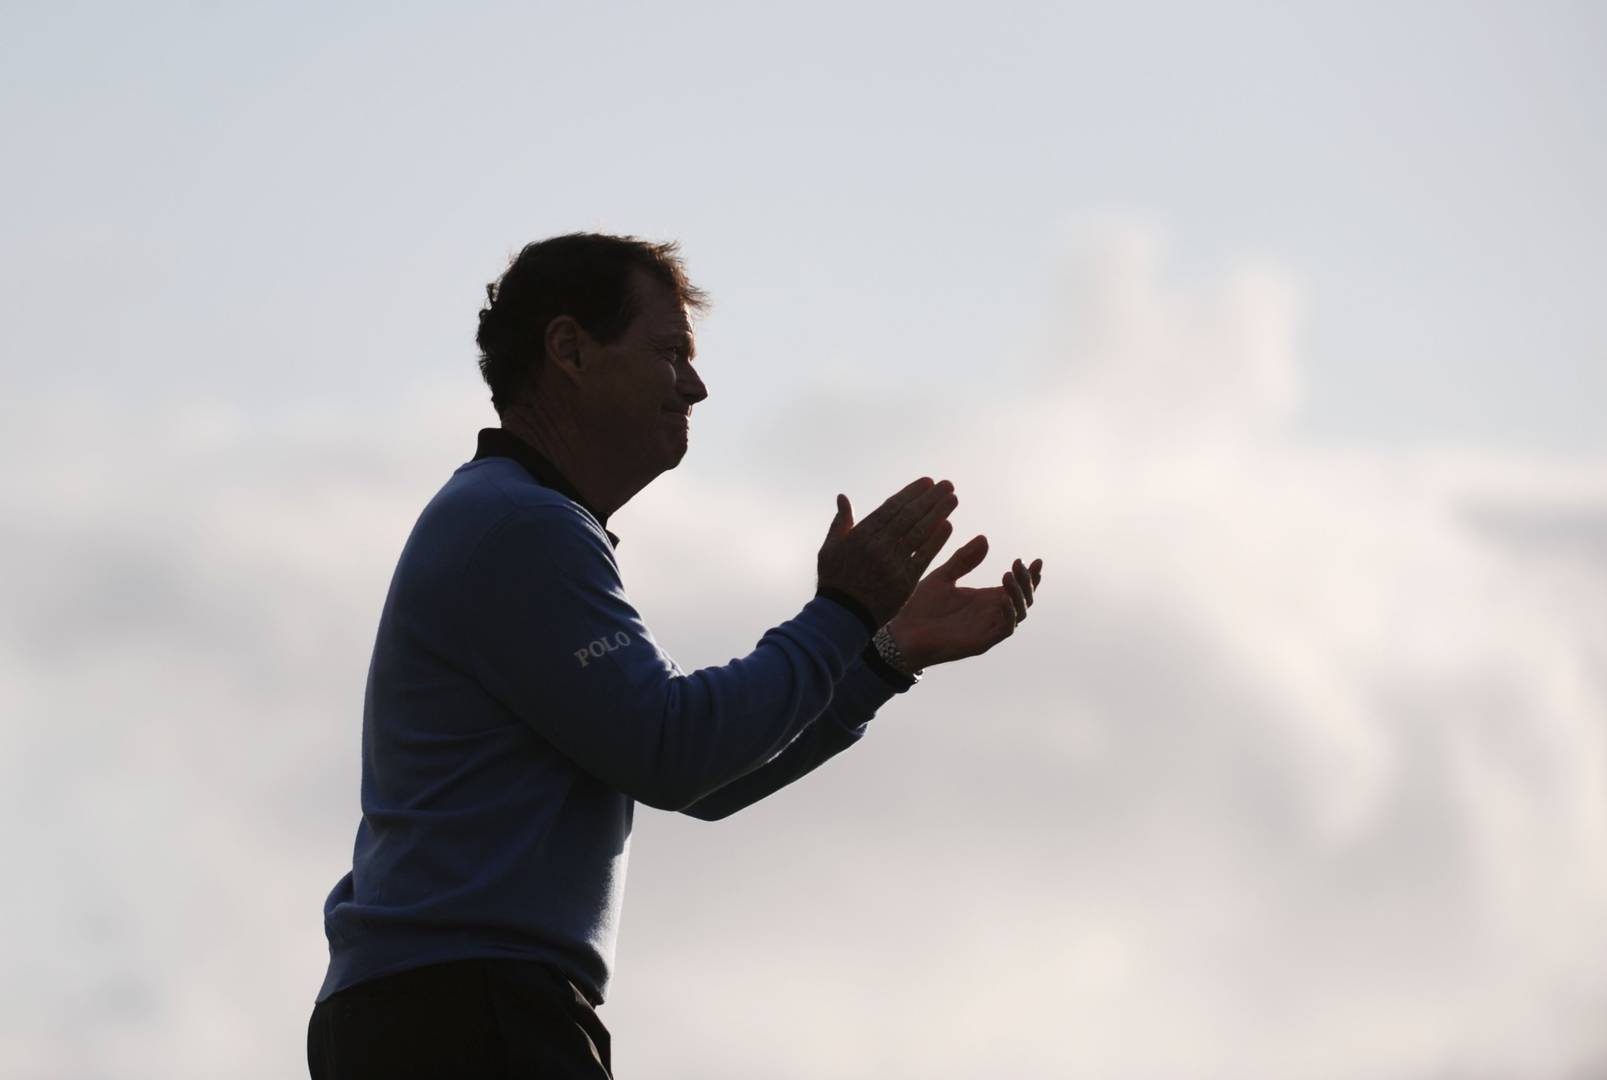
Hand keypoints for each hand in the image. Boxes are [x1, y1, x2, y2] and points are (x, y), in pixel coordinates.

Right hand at [817, 477, 958, 627]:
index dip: (911, 493)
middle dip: (930, 498)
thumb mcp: (830, 548)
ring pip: (919, 533)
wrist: (843, 616)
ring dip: (938, 514)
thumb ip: (840, 522)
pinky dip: (936, 541)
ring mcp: (893, 564)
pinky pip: (923, 557)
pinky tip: (948, 526)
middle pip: (909, 516)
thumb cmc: (835, 580)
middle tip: (947, 485)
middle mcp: (878, 546)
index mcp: (861, 535)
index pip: (891, 507)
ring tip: (952, 499)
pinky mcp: (905, 581)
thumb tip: (842, 497)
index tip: (927, 482)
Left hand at [885, 535, 1042, 668]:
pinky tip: (1002, 597)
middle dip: (1027, 582)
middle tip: (1019, 564)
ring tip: (1009, 574)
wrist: (901, 634)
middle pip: (1023, 599)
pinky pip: (1005, 629)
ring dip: (1018, 594)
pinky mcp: (981, 643)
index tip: (1035, 560)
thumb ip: (964, 560)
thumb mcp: (943, 577)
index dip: (1029, 575)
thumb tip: (985, 538)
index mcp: (984, 600)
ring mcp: (987, 629)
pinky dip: (1008, 613)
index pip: (1016, 587)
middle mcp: (990, 614)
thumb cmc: (920, 608)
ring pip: (1019, 613)